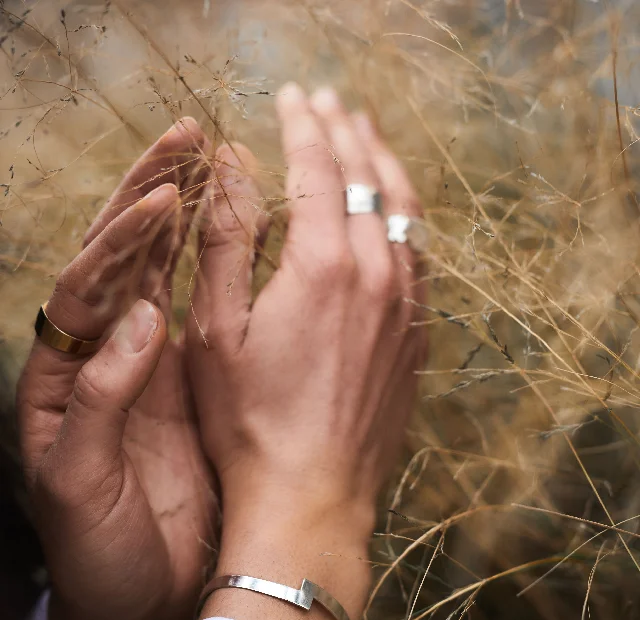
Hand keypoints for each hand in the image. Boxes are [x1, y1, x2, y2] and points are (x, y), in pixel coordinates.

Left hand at [18, 120, 216, 619]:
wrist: (137, 603)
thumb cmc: (96, 555)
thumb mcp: (78, 484)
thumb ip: (98, 401)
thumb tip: (140, 321)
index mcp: (59, 381)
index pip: (85, 291)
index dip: (121, 243)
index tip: (164, 200)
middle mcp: (100, 362)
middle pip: (118, 262)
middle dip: (146, 197)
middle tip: (183, 138)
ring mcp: (147, 369)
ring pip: (161, 275)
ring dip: (182, 216)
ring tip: (210, 161)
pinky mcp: (186, 386)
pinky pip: (200, 313)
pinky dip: (213, 268)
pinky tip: (235, 230)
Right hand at [186, 86, 424, 619]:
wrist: (312, 498)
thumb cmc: (251, 424)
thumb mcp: (217, 331)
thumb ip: (226, 240)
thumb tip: (230, 166)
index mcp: (323, 265)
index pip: (318, 167)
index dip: (302, 124)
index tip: (292, 95)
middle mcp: (378, 276)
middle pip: (369, 179)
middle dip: (347, 131)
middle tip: (330, 101)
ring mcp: (406, 309)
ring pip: (405, 214)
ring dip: (385, 167)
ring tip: (369, 138)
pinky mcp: (416, 341)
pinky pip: (420, 261)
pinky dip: (406, 223)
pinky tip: (395, 218)